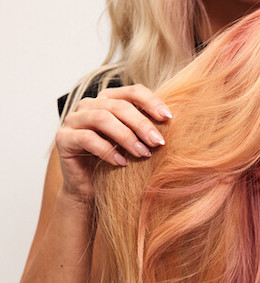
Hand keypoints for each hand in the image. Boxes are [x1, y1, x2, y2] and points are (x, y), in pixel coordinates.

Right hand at [54, 84, 171, 201]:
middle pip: (118, 105)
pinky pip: (87, 138)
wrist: (92, 190)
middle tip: (158, 142)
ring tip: (142, 153)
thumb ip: (146, 131)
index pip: (132, 91)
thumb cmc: (117, 165)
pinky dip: (107, 151)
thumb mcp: (135, 145)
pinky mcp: (64, 139)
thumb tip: (172, 124)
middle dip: (141, 124)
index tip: (168, 118)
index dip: (151, 101)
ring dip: (126, 136)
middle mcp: (89, 106)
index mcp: (108, 101)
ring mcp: (74, 120)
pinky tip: (122, 163)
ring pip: (102, 118)